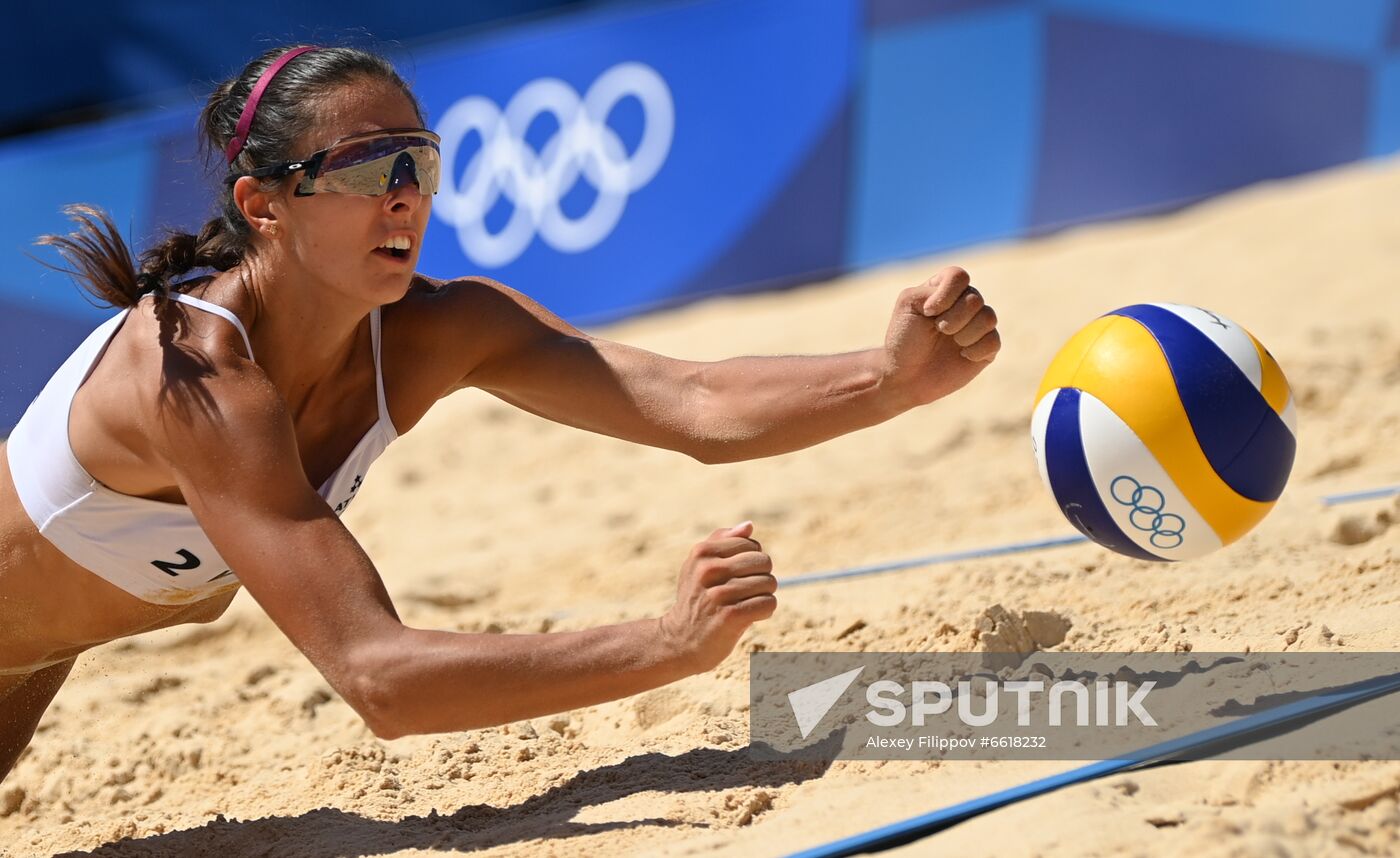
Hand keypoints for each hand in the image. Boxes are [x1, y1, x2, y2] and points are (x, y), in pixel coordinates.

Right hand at [658, 521, 776, 673]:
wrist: (679, 641)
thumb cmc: (695, 599)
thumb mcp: (698, 565)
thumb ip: (722, 541)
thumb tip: (748, 526)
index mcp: (702, 552)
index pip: (752, 544)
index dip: (752, 561)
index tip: (738, 576)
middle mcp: (709, 569)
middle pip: (764, 561)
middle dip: (762, 577)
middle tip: (745, 592)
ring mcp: (719, 594)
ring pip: (769, 583)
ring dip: (763, 596)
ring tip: (745, 604)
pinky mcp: (730, 616)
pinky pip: (768, 603)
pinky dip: (765, 611)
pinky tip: (749, 617)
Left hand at [881, 266, 1000, 408]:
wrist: (907, 376)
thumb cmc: (905, 339)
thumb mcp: (907, 305)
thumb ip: (930, 290)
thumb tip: (962, 300)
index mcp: (945, 289)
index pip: (959, 276)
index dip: (946, 294)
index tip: (928, 312)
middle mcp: (965, 303)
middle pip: (975, 299)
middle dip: (953, 319)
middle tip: (938, 330)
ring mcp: (978, 325)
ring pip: (988, 318)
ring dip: (964, 334)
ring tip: (950, 342)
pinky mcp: (987, 348)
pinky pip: (993, 341)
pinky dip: (974, 350)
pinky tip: (961, 355)